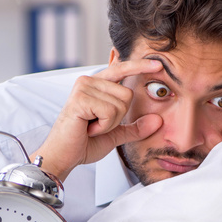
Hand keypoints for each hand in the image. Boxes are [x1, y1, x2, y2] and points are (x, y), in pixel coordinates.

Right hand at [31, 59, 163, 180]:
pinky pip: (109, 111)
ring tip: (91, 127)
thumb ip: (135, 127)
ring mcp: (83, 88)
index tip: (158, 64)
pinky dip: (103, 126)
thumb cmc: (83, 143)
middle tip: (97, 125)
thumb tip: (158, 120)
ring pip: (120, 104)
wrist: (63, 156)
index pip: (121, 69)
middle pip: (127, 94)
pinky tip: (87, 128)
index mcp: (96, 85)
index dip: (139, 66)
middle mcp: (89, 81)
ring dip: (109, 123)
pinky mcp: (80, 99)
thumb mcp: (115, 134)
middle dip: (118, 117)